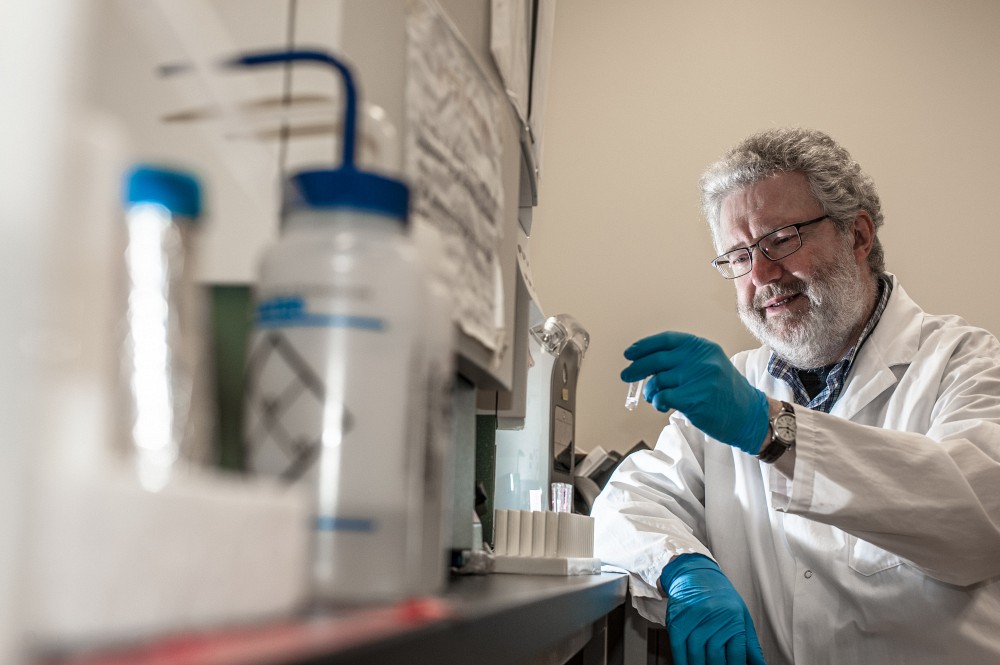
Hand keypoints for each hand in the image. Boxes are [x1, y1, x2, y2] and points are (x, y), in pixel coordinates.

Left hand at [621, 331, 768, 454]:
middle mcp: (701, 359)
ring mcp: (699, 378)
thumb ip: (682, 359)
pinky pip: (663, 397)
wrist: (748, 415)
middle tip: (626, 375)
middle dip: (636, 368)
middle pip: (657, 360)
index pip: (667, 340)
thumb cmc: (724, 392)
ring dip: (649, 390)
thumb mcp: (709, 364)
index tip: (630, 353)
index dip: (644, 346)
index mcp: (703, 347)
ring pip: (657, 380)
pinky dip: (657, 401)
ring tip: (653, 397)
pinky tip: (662, 405)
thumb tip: (646, 362)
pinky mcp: (695, 399)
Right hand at [660, 554, 766, 664]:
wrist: (695, 573)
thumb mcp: (741, 617)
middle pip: (715, 655)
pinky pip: (678, 645)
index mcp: (734, 618)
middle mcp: (714, 616)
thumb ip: (750, 645)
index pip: (736, 654)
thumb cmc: (721, 597)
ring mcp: (694, 617)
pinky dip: (681, 660)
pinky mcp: (678, 618)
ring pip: (696, 652)